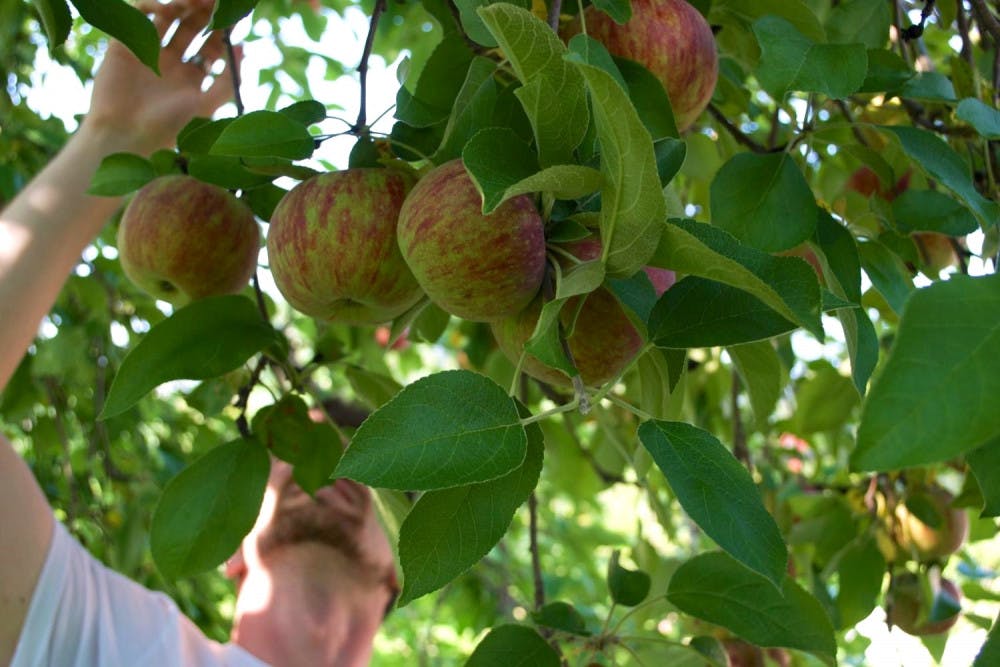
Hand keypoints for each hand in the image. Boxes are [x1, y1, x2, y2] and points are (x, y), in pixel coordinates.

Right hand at [82, 0, 239, 154]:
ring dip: (182, 3)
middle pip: (192, 25)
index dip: (223, 28)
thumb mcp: (205, 105)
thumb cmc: (167, 127)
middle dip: (204, 10)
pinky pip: (138, 15)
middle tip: (214, 0)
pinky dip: (151, 5)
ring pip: (168, 16)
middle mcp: (171, 61)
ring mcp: (148, 51)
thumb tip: (243, 49)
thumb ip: (227, 81)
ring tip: (194, 0)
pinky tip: (167, 8)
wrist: (125, 134)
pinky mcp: (124, 43)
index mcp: (192, 76)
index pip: (212, 43)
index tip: (232, 16)